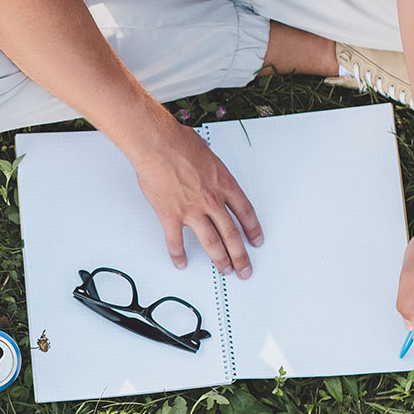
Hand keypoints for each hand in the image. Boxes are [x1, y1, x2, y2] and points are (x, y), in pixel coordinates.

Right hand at [127, 121, 262, 274]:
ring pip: (212, 242)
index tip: (256, 240)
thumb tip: (208, 164)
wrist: (158, 145)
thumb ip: (210, 167)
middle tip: (244, 268)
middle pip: (232, 234)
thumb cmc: (179, 143)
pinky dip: (178, 255)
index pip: (245, 213)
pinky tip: (181, 262)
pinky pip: (176, 242)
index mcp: (224, 184)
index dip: (253, 229)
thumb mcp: (207, 153)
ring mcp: (192, 210)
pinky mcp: (171, 216)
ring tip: (224, 270)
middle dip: (240, 255)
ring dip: (220, 259)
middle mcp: (212, 201)